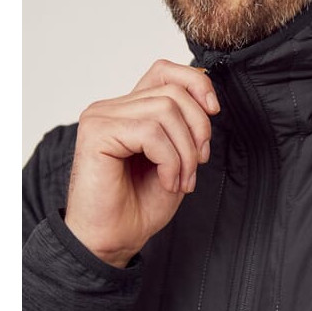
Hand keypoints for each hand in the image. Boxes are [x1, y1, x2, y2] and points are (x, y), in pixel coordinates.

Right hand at [64, 59, 219, 267]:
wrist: (113, 240)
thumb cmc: (140, 204)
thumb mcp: (177, 158)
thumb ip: (186, 127)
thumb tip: (208, 102)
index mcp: (130, 109)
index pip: (165, 70)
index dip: (196, 83)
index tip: (214, 112)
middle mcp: (112, 107)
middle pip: (173, 92)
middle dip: (198, 129)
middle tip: (198, 165)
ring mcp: (101, 117)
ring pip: (166, 111)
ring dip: (185, 151)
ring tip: (181, 180)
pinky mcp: (97, 132)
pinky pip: (151, 132)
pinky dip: (170, 160)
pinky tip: (166, 182)